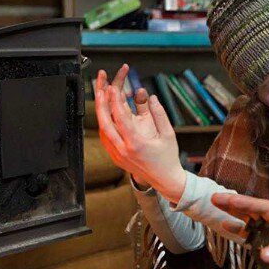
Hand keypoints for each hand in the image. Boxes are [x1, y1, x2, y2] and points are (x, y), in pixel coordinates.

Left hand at [95, 64, 186, 201]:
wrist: (165, 179)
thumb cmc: (168, 157)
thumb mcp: (168, 134)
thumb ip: (159, 113)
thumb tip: (151, 96)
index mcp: (136, 144)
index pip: (121, 119)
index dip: (115, 101)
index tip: (113, 88)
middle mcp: (123, 150)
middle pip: (105, 124)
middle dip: (101, 105)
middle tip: (100, 89)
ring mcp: (118, 155)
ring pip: (102, 132)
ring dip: (101, 114)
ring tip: (101, 100)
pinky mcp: (116, 158)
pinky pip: (105, 139)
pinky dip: (104, 125)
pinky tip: (105, 115)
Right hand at [211, 192, 268, 237]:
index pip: (263, 207)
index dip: (248, 203)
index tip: (232, 200)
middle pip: (250, 208)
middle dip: (233, 202)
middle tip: (214, 197)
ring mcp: (263, 229)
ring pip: (245, 216)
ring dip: (231, 210)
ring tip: (214, 201)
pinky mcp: (258, 239)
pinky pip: (245, 232)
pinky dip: (235, 228)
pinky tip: (223, 224)